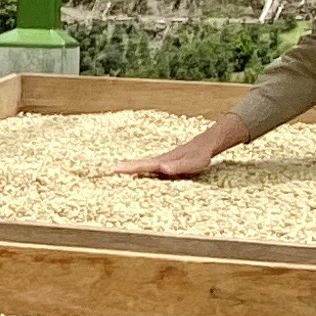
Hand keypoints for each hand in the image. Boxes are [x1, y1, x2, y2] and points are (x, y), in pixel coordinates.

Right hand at [111, 128, 233, 180]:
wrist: (205, 144)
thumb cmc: (200, 155)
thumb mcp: (192, 163)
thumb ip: (178, 166)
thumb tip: (162, 168)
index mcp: (163, 162)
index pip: (143, 166)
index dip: (128, 168)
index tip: (114, 168)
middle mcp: (160, 161)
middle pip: (139, 164)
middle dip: (124, 167)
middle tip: (109, 169)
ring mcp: (162, 162)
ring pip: (143, 165)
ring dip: (129, 167)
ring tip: (116, 169)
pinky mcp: (165, 164)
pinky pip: (149, 167)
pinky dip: (139, 168)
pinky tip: (136, 171)